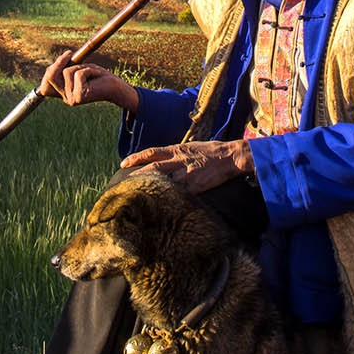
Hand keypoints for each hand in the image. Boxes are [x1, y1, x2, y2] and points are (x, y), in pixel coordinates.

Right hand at [40, 50, 138, 113]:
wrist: (116, 87)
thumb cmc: (99, 76)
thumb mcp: (80, 69)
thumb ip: (67, 68)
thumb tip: (58, 61)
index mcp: (64, 93)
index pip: (45, 86)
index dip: (51, 69)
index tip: (65, 57)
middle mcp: (66, 98)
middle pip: (50, 77)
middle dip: (59, 62)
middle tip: (70, 53)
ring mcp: (71, 98)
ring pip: (67, 72)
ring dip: (80, 66)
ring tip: (92, 71)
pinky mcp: (79, 96)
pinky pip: (78, 74)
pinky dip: (88, 70)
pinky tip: (97, 75)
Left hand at [119, 139, 253, 194]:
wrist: (230, 156)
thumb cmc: (211, 151)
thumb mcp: (191, 147)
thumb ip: (176, 154)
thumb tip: (162, 158)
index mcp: (177, 150)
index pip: (152, 152)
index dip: (136, 158)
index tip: (123, 164)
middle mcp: (179, 161)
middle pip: (153, 168)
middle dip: (137, 175)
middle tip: (123, 183)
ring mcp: (187, 174)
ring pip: (164, 182)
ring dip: (151, 189)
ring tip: (136, 197)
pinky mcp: (195, 186)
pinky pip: (179, 194)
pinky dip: (168, 199)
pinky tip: (159, 206)